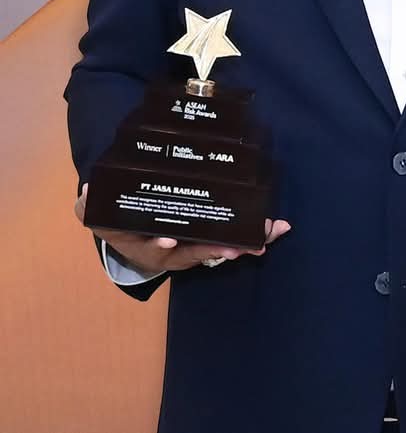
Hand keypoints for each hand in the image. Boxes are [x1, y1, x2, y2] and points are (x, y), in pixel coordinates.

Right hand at [74, 182, 290, 274]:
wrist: (135, 235)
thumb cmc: (120, 223)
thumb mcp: (98, 215)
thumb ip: (91, 207)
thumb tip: (90, 191)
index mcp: (151, 246)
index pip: (157, 248)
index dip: (162, 245)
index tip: (167, 241)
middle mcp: (177, 251)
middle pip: (200, 252)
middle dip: (219, 250)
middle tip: (237, 249)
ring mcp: (198, 246)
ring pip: (224, 247)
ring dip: (248, 242)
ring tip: (268, 236)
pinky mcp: (214, 237)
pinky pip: (238, 237)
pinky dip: (257, 234)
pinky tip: (277, 228)